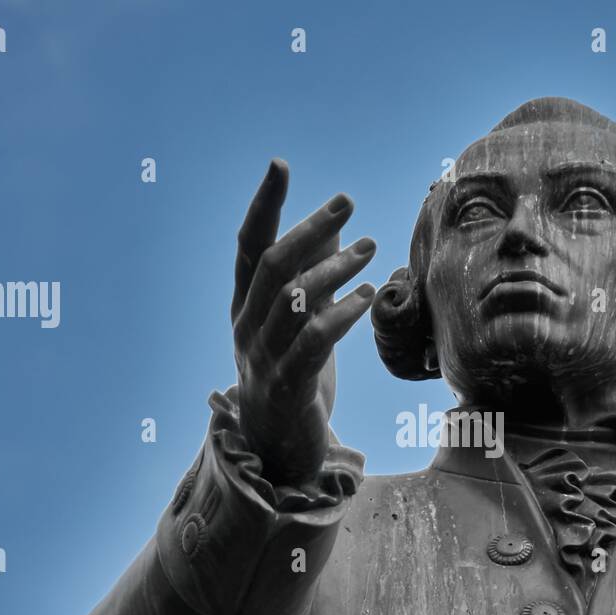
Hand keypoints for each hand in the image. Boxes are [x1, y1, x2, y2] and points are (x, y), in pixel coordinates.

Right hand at [231, 159, 376, 485]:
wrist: (280, 448)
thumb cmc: (293, 375)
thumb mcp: (300, 321)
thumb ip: (311, 274)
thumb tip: (333, 224)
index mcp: (246, 305)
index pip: (249, 245)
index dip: (264, 204)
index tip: (280, 164)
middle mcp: (247, 326)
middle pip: (272, 265)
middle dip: (309, 228)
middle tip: (347, 203)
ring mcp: (263, 357)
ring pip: (292, 299)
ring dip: (334, 268)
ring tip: (370, 249)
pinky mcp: (287, 385)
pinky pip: (312, 342)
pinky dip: (341, 314)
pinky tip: (368, 296)